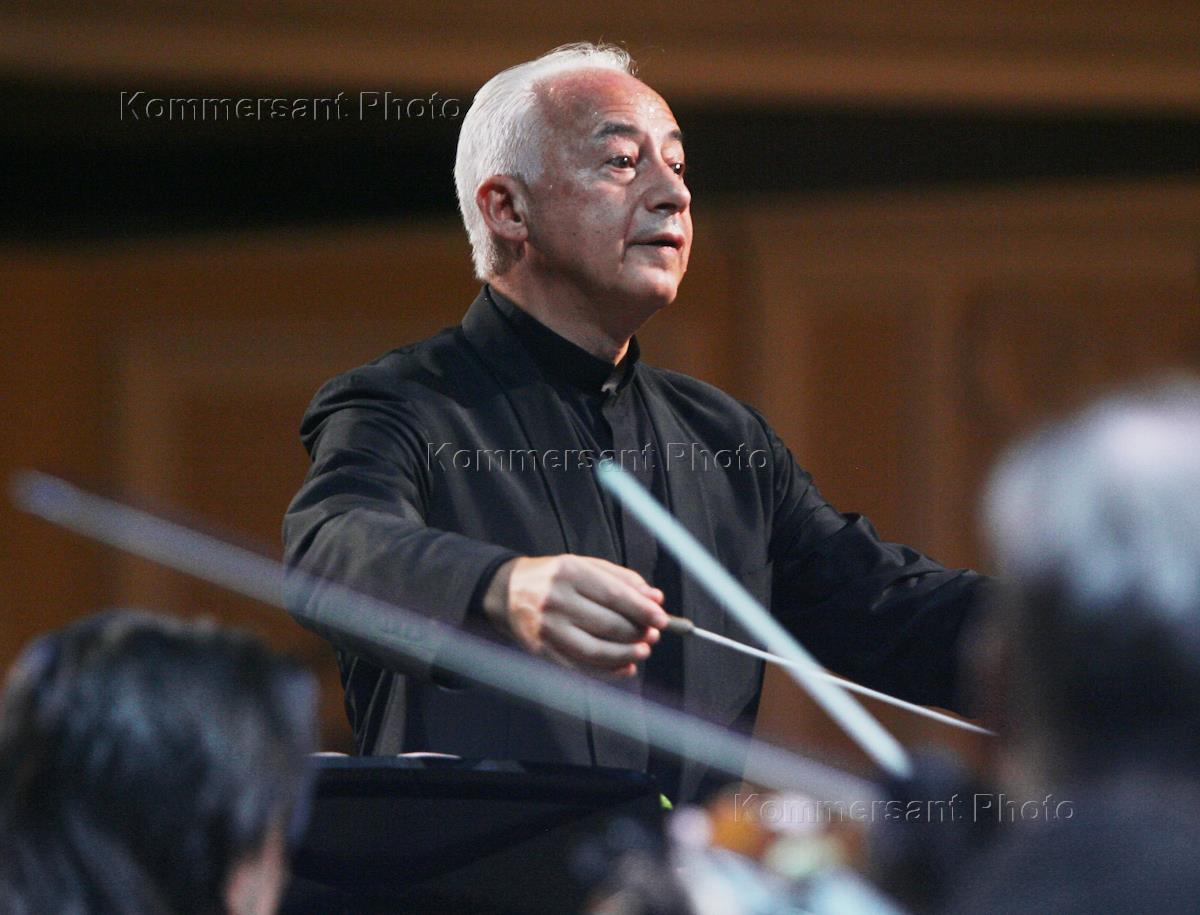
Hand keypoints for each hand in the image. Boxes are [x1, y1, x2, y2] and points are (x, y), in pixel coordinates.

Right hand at [483, 555, 667, 676]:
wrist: (507, 592)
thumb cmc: (554, 577)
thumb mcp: (584, 565)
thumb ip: (621, 579)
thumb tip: (655, 599)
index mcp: (568, 572)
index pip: (614, 595)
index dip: (642, 610)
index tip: (662, 619)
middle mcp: (555, 600)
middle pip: (607, 624)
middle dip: (636, 633)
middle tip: (653, 636)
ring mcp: (547, 628)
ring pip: (596, 650)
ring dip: (626, 655)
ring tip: (643, 652)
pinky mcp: (541, 651)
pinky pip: (580, 668)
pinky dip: (608, 672)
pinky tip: (626, 668)